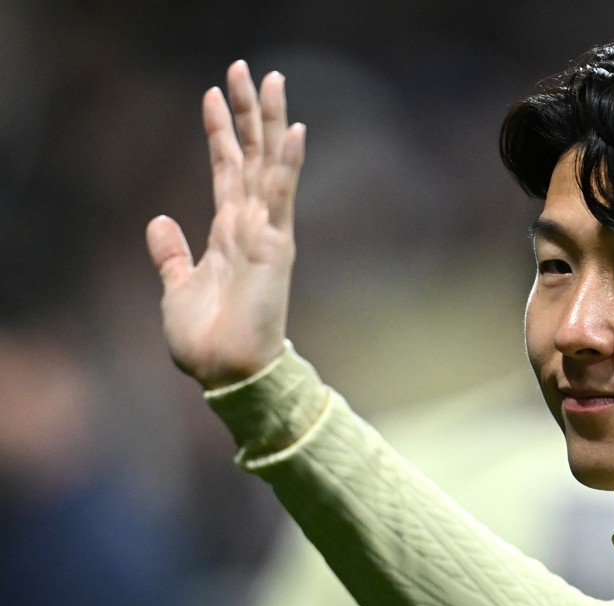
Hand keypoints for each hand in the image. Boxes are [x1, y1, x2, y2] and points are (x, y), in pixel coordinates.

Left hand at [146, 61, 305, 389]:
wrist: (226, 371)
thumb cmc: (205, 340)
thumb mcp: (177, 288)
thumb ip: (172, 254)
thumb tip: (159, 221)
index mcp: (227, 233)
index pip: (224, 169)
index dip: (219, 131)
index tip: (211, 93)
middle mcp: (250, 225)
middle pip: (250, 155)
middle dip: (247, 111)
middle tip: (245, 67)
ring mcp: (266, 232)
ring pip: (269, 164)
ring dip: (269, 121)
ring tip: (271, 80)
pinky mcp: (276, 246)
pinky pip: (282, 196)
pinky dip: (287, 164)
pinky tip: (293, 131)